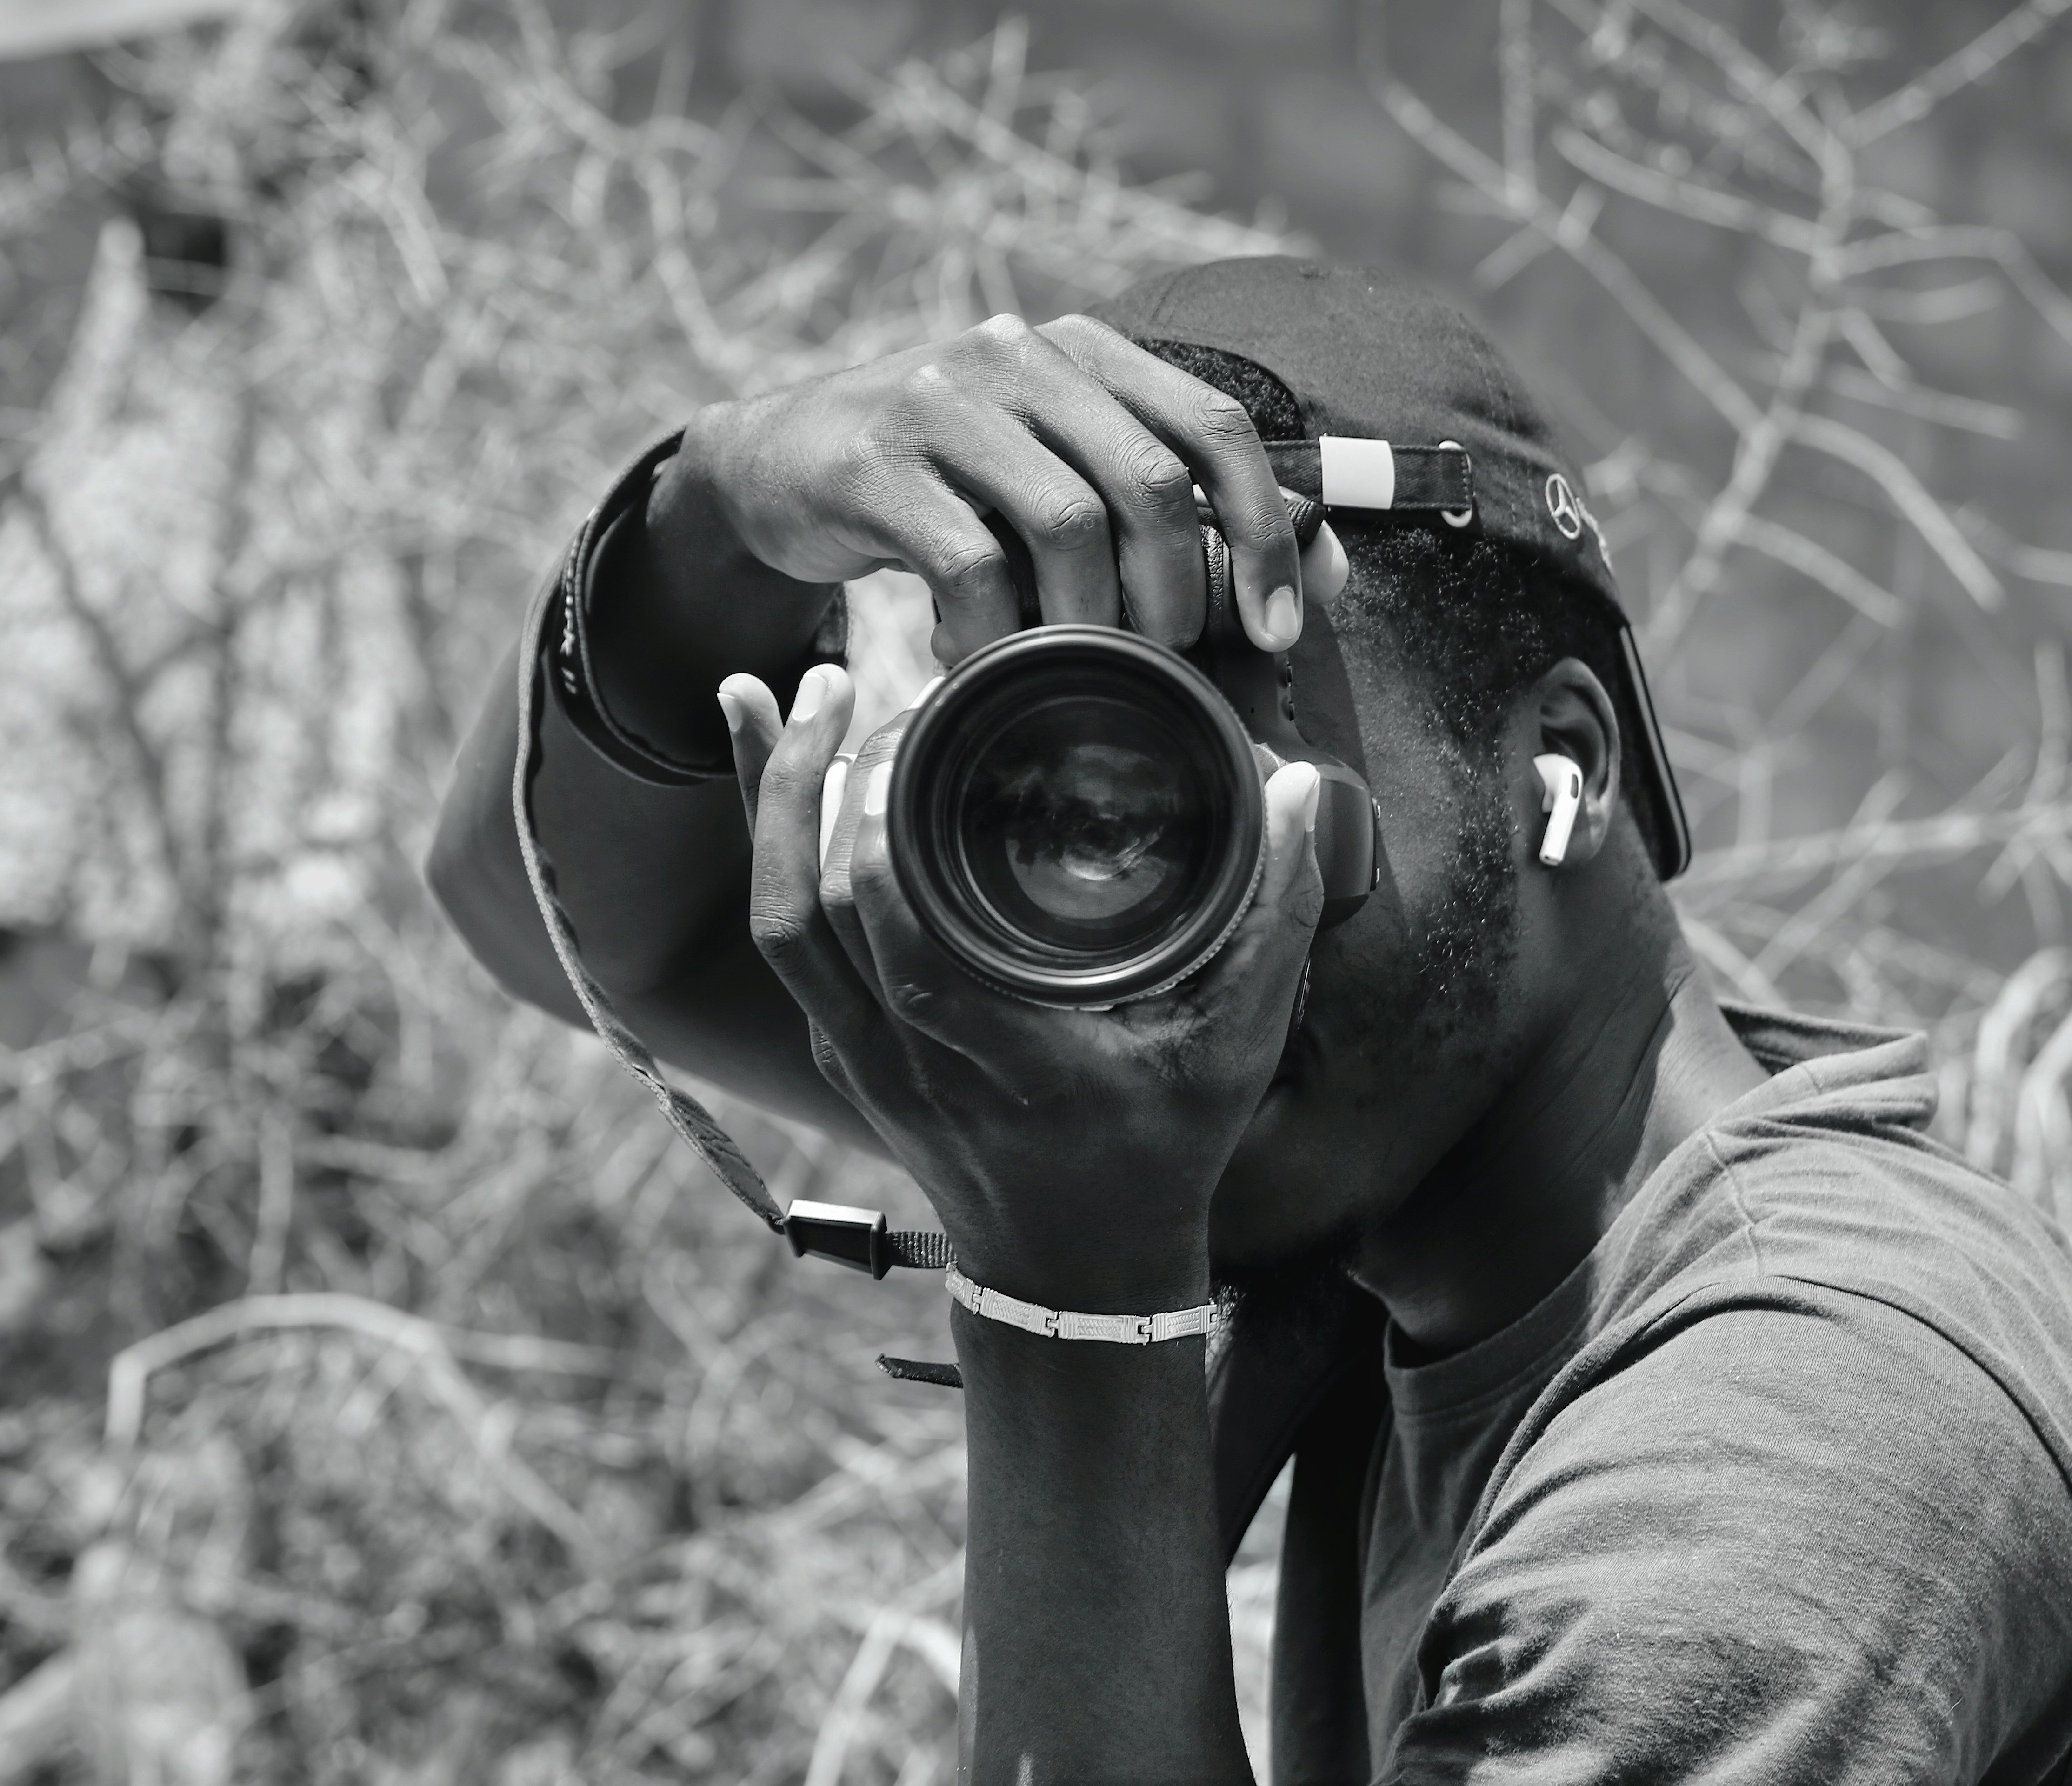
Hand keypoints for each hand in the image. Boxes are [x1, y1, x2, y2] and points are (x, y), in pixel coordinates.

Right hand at [668, 313, 1338, 666]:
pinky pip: (970, 565)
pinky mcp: (875, 461)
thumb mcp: (1055, 469)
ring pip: (1066, 525)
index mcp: (1083, 351)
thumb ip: (1166, 507)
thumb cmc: (947, 486)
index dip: (1264, 532)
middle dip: (1175, 593)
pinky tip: (986, 660)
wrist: (780, 462)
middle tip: (1161, 662)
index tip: (1276, 629)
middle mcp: (1019, 354)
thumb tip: (1321, 576)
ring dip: (1089, 623)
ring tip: (1073, 668)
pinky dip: (998, 634)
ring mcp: (941, 400)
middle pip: (1148, 482)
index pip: (1212, 426)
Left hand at [719, 662, 1327, 1312]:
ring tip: (784, 697)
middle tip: (844, 681)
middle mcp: (913, 1062)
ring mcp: (865, 1063)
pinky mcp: (845, 1055)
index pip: (910, 945)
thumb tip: (1302, 790)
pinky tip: (778, 772)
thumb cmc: (1159, 1157)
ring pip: (779, 927)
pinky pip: (787, 945)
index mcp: (1008, 1060)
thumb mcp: (1236, 1050)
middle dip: (806, 786)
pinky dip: (774, 853)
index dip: (882, 838)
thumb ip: (1273, 920)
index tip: (906, 732)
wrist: (1074, 1273)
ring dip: (769, 807)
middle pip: (810, 917)